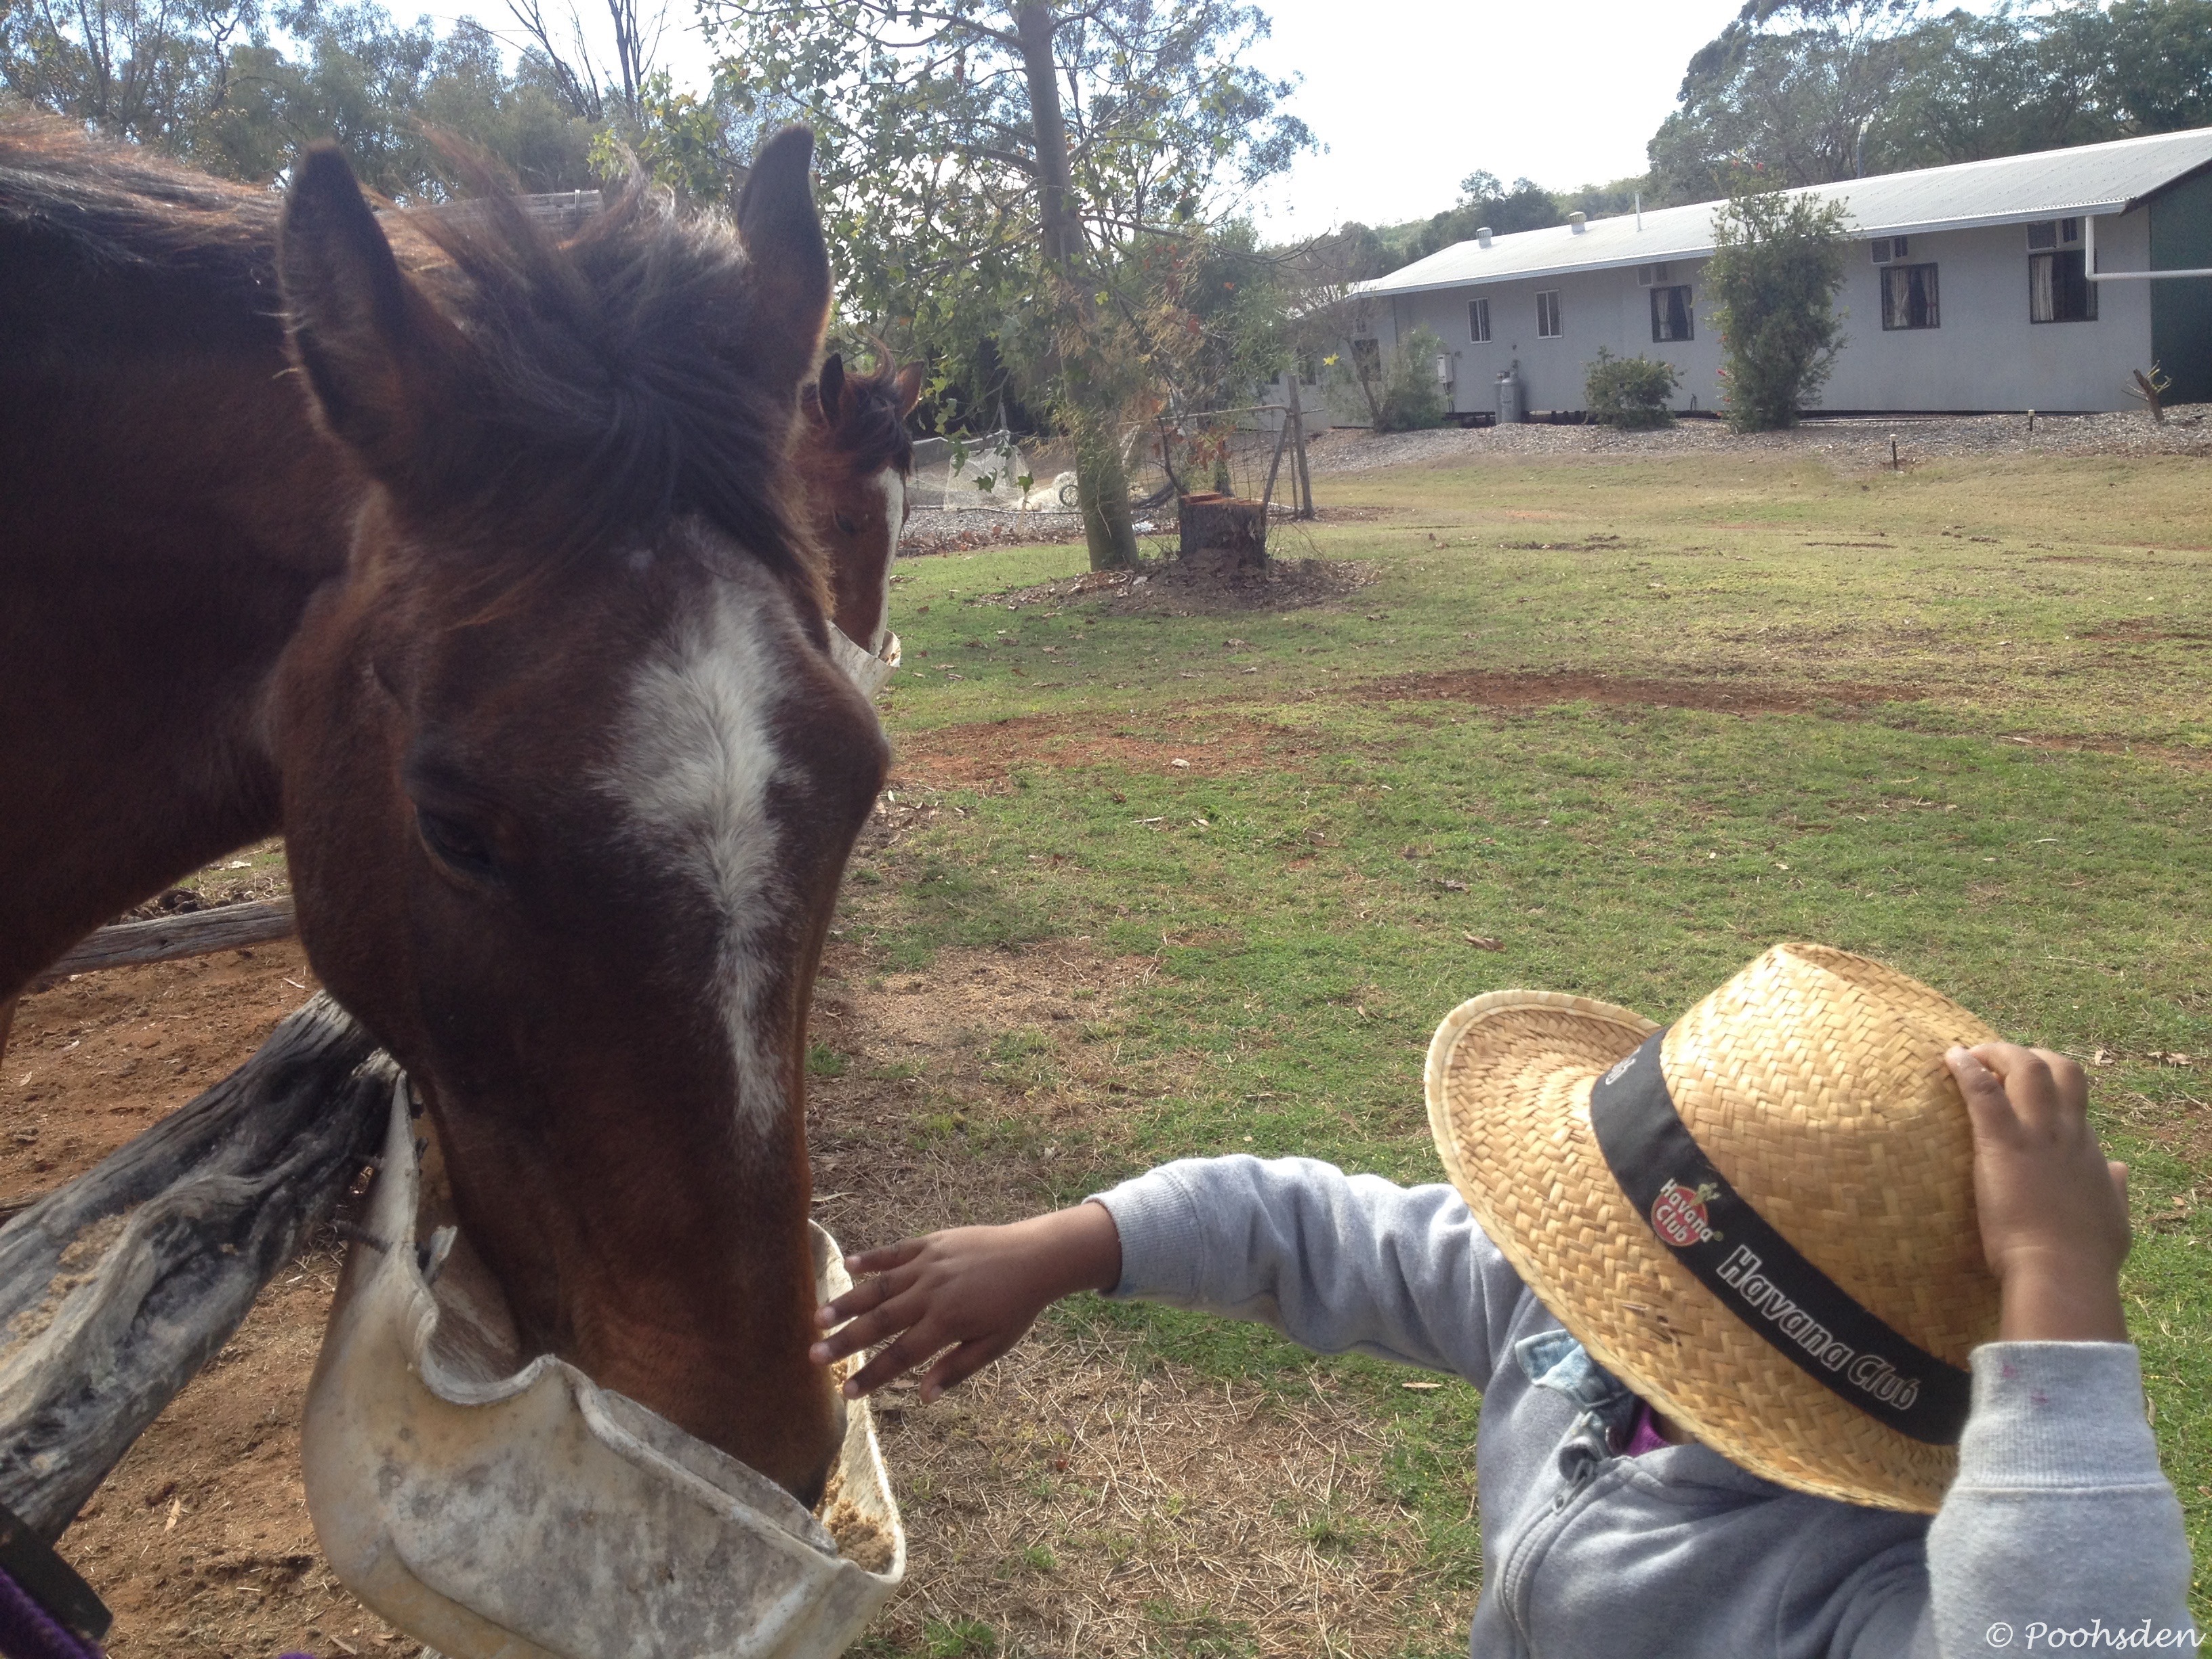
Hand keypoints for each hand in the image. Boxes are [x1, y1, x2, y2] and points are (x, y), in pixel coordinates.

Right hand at [809, 1202, 1122, 1401]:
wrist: (1036, 1257)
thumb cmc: (1016, 1308)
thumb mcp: (993, 1346)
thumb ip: (956, 1369)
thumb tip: (923, 1396)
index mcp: (947, 1323)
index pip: (900, 1356)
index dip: (872, 1375)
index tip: (846, 1392)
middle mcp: (932, 1294)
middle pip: (880, 1322)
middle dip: (845, 1341)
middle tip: (814, 1356)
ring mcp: (929, 1265)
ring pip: (880, 1286)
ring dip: (847, 1301)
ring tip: (818, 1317)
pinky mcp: (932, 1243)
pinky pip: (896, 1251)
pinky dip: (872, 1258)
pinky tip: (847, 1265)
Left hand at [1947, 1042, 2130, 1342]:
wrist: (2060, 1272)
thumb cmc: (2084, 1257)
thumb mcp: (2115, 1219)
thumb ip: (2116, 1190)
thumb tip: (2120, 1169)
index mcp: (2089, 1150)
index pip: (2072, 1103)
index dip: (2048, 1090)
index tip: (2021, 1091)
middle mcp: (2068, 1133)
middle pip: (2060, 1069)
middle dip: (2029, 1055)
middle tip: (1998, 1060)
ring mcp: (2038, 1135)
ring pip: (2027, 1068)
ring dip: (1998, 1052)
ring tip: (1970, 1053)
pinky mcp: (2004, 1143)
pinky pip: (1984, 1091)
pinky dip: (1967, 1068)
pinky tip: (1951, 1056)